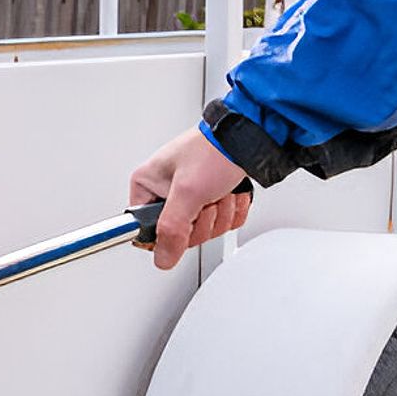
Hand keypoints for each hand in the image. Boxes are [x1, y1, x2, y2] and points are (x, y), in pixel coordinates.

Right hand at [129, 129, 252, 269]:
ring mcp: (190, 195)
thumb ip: (171, 230)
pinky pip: (220, 223)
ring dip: (220, 213)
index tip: (184, 221)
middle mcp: (165, 190)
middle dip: (202, 220)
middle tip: (207, 199)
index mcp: (147, 184)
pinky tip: (230, 192)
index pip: (146, 229)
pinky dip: (232, 211)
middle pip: (178, 233)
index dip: (169, 232)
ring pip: (202, 230)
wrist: (250, 138)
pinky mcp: (211, 197)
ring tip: (220, 190)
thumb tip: (162, 258)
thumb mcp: (188, 192)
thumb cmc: (215, 149)